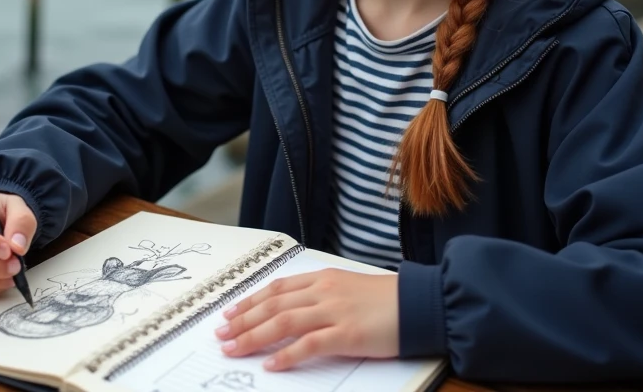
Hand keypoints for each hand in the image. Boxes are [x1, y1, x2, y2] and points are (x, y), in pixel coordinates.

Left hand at [214, 269, 398, 370]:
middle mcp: (324, 291)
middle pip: (273, 304)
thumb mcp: (349, 289)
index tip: (230, 312)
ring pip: (283, 322)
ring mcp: (334, 311)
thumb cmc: (388, 300)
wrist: (421, 303)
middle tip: (221, 333)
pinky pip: (309, 345)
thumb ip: (322, 296)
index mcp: (324, 278)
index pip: (277, 288)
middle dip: (242, 320)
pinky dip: (286, 355)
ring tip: (233, 348)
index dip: (250, 301)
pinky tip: (271, 365)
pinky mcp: (347, 334)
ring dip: (253, 336)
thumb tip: (293, 311)